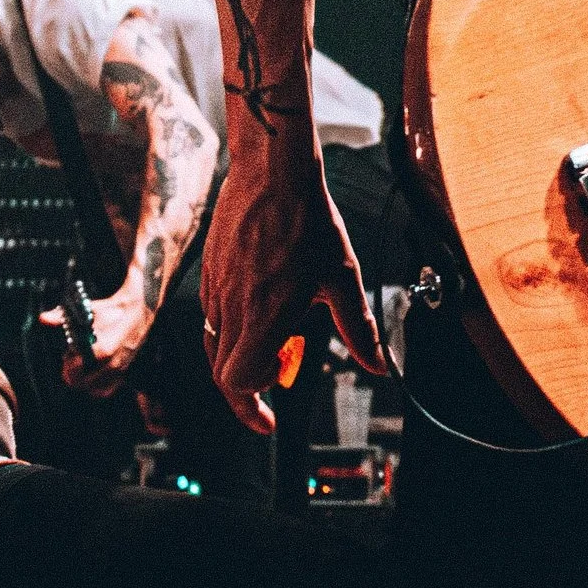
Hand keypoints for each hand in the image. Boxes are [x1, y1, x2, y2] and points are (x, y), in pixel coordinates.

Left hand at [57, 284, 149, 393]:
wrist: (139, 312)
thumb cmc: (113, 310)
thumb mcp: (88, 309)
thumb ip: (63, 316)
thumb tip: (43, 319)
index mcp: (104, 348)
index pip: (79, 367)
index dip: (69, 364)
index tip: (68, 354)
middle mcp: (113, 363)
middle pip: (83, 383)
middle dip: (71, 374)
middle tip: (70, 360)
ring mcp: (119, 369)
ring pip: (93, 389)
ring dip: (82, 381)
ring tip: (80, 368)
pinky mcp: (123, 372)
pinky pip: (106, 390)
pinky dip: (95, 388)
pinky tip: (90, 376)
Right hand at [203, 139, 385, 433]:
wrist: (272, 172)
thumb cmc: (309, 222)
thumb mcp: (344, 278)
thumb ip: (358, 328)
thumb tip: (378, 365)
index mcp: (264, 317)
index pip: (238, 382)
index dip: (252, 404)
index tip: (269, 415)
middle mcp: (232, 309)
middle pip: (222, 374)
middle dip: (243, 398)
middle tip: (264, 411)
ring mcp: (216, 290)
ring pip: (214, 347)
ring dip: (236, 365)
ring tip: (267, 363)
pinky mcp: (210, 272)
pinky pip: (212, 317)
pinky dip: (230, 335)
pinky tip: (257, 321)